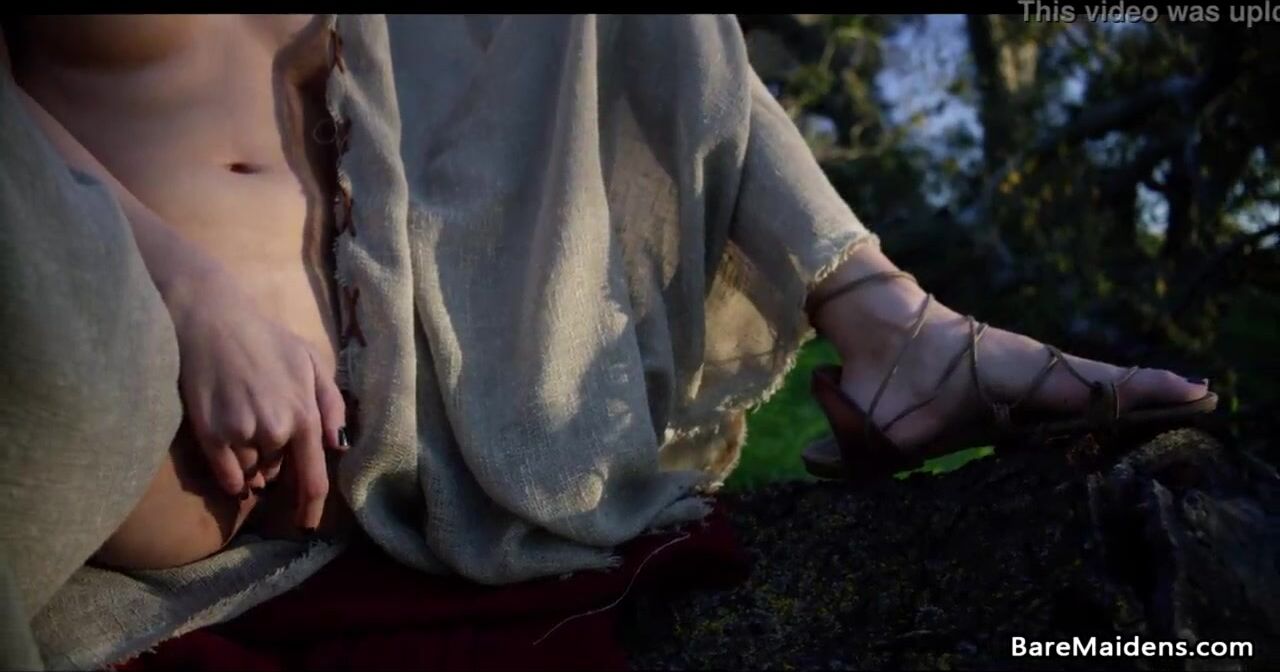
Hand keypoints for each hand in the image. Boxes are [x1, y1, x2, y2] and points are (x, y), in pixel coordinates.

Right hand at [164, 266, 346, 529]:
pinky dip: (229, 475)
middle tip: (260, 421)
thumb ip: (331, 405)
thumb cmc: (266, 339)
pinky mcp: (210, 434)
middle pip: (277, 472)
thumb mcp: (312, 362)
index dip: (311, 508)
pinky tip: (227, 449)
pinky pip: (226, 476)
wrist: (211, 319)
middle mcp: (276, 429)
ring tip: (240, 418)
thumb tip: (339, 447)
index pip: (313, 478)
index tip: (307, 527)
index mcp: (305, 414)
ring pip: (251, 472)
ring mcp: (241, 434)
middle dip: (274, 462)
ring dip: (249, 461)